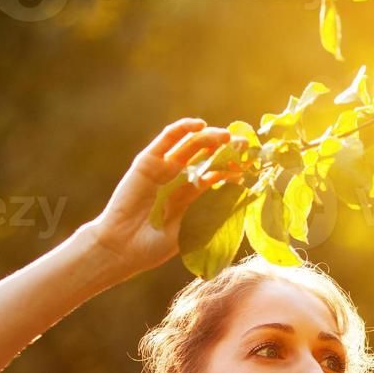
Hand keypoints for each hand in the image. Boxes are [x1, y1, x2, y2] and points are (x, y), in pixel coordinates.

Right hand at [83, 118, 245, 278]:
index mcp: (188, 197)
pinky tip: (199, 125)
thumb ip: (212, 215)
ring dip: (209, 137)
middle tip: (245, 145)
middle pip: (205, 157)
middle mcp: (176, 180)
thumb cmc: (154, 247)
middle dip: (225, 149)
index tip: (250, 165)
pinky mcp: (147, 162)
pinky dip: (181, 129)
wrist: (122, 247)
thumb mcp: (191, 231)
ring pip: (189, 146)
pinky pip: (166, 140)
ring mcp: (162, 169)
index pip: (214, 176)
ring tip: (227, 136)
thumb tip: (240, 201)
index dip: (231, 168)